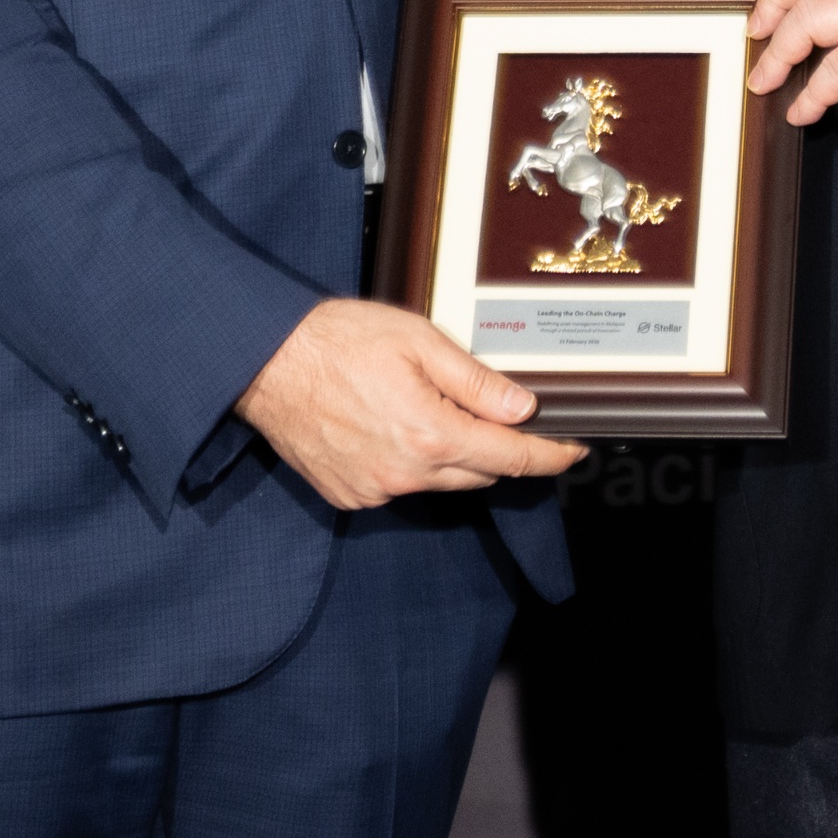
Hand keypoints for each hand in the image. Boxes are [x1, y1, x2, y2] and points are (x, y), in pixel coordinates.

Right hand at [237, 298, 585, 511]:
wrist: (264, 361)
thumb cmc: (337, 341)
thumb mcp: (420, 342)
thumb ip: (477, 381)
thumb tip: (523, 408)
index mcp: (430, 434)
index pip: (510, 458)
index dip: (549, 456)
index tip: (573, 451)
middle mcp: (405, 474)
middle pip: (479, 474)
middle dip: (497, 448)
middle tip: (495, 412)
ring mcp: (374, 490)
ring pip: (439, 483)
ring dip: (450, 456)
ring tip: (425, 408)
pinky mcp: (349, 496)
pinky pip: (398, 487)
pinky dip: (408, 464)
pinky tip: (388, 427)